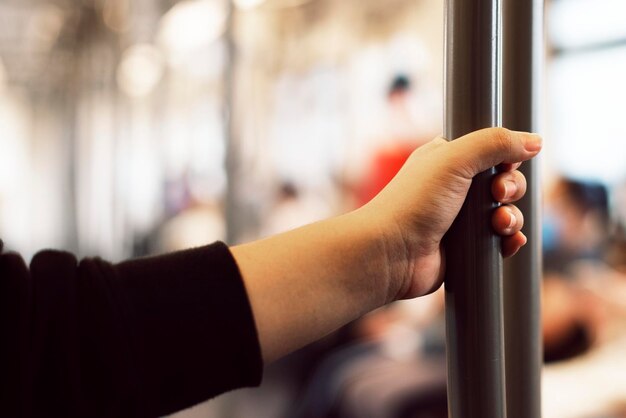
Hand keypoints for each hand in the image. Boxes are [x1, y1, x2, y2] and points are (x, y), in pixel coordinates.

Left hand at [362, 128, 542, 299]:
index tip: (503, 163)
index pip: (491, 150)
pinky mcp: (466, 247)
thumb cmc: (413, 203)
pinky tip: (507, 242)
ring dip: (511, 217)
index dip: (505, 156)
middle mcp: (455, 187)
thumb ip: (495, 143)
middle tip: (498, 195)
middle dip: (512, 188)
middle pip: (504, 181)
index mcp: (447, 159)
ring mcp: (460, 219)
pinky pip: (500, 241)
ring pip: (506, 212)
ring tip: (498, 225)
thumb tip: (535, 140)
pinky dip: (509, 241)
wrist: (390, 253)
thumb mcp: (454, 159)